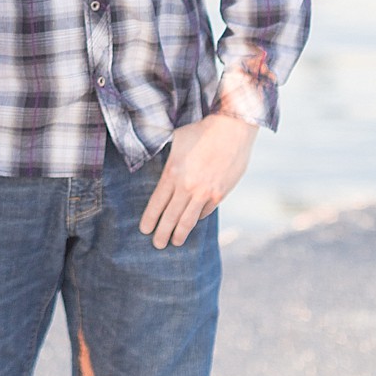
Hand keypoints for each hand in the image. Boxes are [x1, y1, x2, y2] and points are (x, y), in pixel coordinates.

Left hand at [139, 116, 258, 248]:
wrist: (231, 130)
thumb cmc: (201, 131)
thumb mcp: (176, 139)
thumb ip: (166, 154)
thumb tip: (155, 157)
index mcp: (172, 173)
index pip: (157, 203)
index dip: (150, 219)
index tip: (145, 230)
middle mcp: (187, 186)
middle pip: (170, 217)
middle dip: (162, 233)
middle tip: (157, 245)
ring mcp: (204, 193)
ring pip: (188, 220)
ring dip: (180, 234)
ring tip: (175, 242)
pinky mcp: (219, 194)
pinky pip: (205, 212)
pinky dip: (198, 218)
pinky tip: (193, 222)